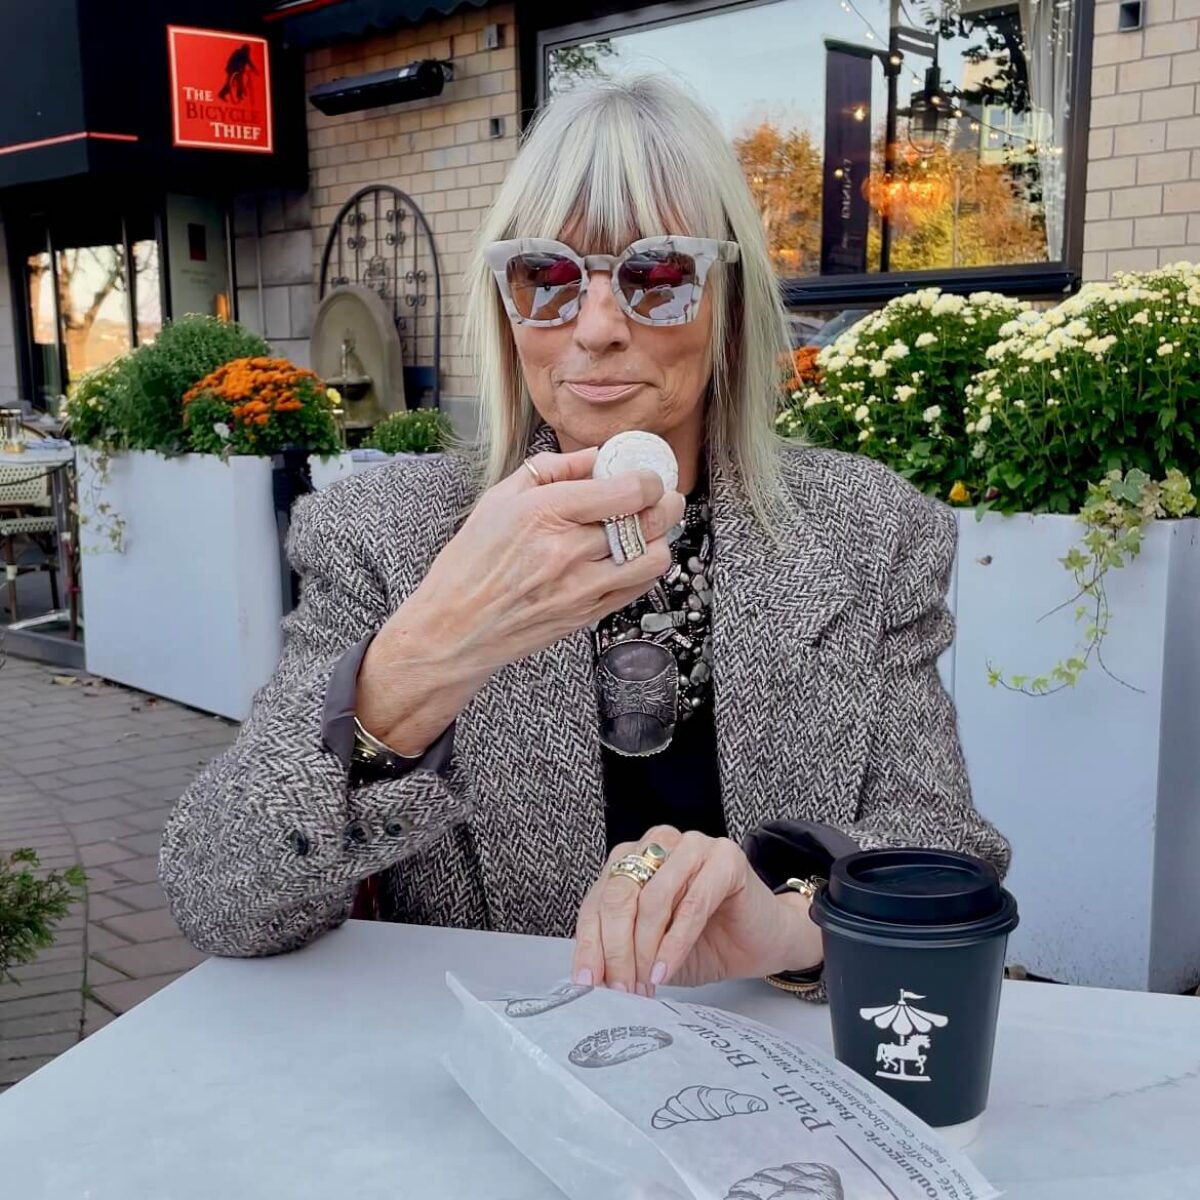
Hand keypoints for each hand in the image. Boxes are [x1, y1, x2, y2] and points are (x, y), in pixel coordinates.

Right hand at [357, 448, 683, 753]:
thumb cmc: (470, 562)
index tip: (648, 476)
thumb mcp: (498, 499)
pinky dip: (647, 566)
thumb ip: (550, 470)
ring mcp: (581, 587)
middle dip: (665, 502)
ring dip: (661, 537)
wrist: (455, 627)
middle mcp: (567, 550)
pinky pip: (638, 587)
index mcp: (544, 513)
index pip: (626, 491)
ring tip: (652, 526)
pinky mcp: (587, 614)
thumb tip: (594, 456)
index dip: (650, 479)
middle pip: (646, 521)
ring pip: (652, 557)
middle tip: (664, 495)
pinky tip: (636, 554)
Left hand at [571, 825, 822, 993]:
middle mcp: (658, 844)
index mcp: (633, 859)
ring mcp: (693, 845)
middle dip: (616, 949)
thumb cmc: (707, 943)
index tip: (586, 983)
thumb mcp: (652, 952)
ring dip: (645, 949)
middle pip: (620, 895)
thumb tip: (590, 980)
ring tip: (644, 986)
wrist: (764, 943)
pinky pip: (692, 904)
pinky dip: (674, 943)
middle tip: (619, 989)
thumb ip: (623, 954)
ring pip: (653, 898)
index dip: (590, 943)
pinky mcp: (726, 858)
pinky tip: (666, 971)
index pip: (599, 899)